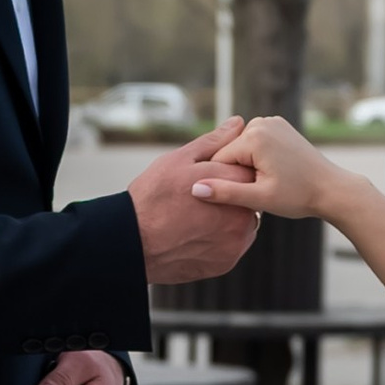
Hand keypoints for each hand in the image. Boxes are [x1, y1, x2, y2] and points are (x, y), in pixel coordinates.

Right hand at [127, 120, 259, 282]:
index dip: (231, 170)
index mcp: (234, 181)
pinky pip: (233, 245)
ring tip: (200, 217)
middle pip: (249, 198)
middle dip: (233, 194)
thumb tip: (238, 123)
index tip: (213, 175)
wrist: (133, 241)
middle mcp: (243, 213)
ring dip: (230, 218)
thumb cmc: (153, 195)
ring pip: (243, 223)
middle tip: (203, 198)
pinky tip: (199, 233)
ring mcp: (237, 240)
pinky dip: (221, 239)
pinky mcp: (228, 261)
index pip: (250, 169)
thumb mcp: (180, 159)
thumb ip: (214, 142)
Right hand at [188, 114, 344, 222]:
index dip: (224, 182)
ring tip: (265, 183)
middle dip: (237, 172)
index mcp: (254, 137)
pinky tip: (272, 173)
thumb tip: (194, 189)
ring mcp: (272, 122)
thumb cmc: (298, 196)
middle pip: (230, 152)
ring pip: (242, 148)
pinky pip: (256, 143)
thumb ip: (225, 192)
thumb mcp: (259, 198)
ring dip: (247, 166)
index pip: (219, 160)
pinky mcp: (279, 126)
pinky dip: (257, 158)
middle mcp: (261, 122)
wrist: (332, 189)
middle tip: (257, 191)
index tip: (240, 196)